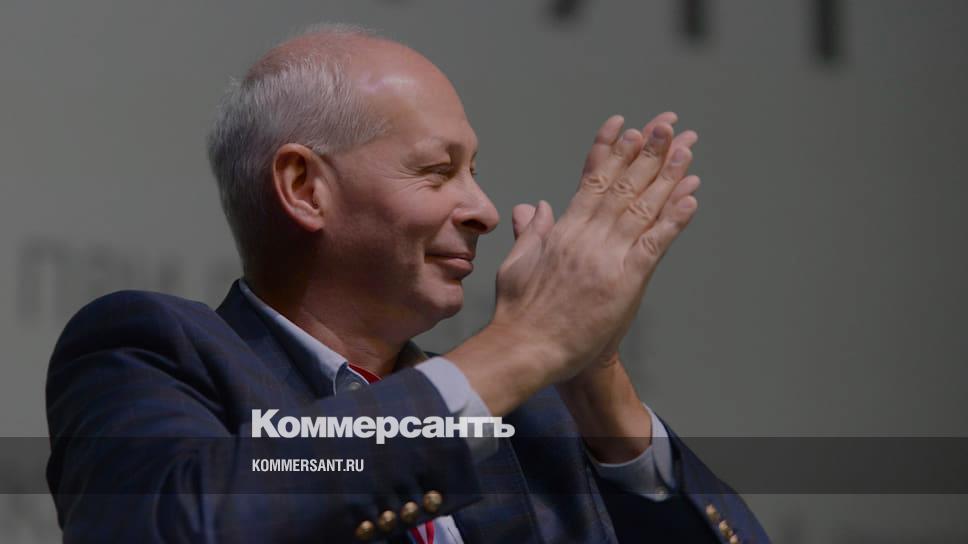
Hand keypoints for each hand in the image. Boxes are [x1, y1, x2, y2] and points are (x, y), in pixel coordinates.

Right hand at [494, 112, 700, 382]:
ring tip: (685, 148)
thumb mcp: (516, 264)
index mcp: (562, 230)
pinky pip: (655, 244)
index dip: (611, 150)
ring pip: (642, 207)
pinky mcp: (626, 282)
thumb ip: (529, 232)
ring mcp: (608, 258)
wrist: (527, 349)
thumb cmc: (520, 313)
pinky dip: (674, 219)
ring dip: (667, 175)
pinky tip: (690, 197)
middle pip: (623, 185)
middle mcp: (587, 237)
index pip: (591, 180)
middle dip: (648, 151)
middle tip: (667, 123)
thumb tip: (531, 206)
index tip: (626, 125)